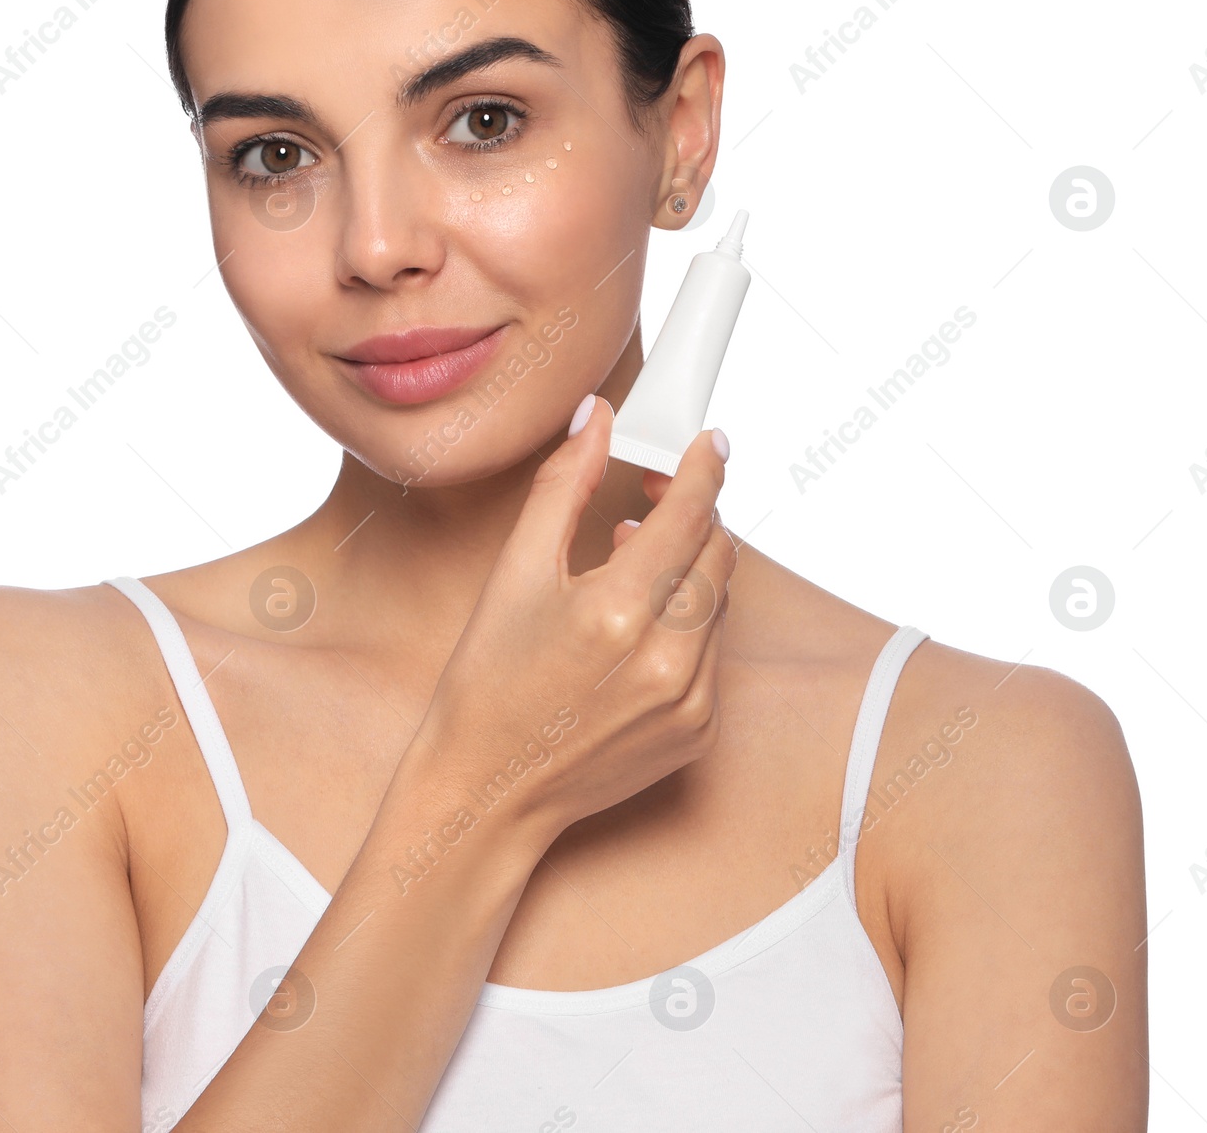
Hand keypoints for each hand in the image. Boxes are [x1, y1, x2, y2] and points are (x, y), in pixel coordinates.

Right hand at [415, 395, 735, 850]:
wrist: (487, 788)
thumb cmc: (488, 680)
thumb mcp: (515, 572)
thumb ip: (563, 485)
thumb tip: (597, 418)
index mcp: (616, 611)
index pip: (689, 515)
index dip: (702, 469)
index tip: (707, 443)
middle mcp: (666, 660)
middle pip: (717, 553)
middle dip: (692, 517)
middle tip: (650, 502)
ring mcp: (689, 702)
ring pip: (719, 601)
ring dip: (688, 571)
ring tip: (629, 566)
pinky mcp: (699, 732)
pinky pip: (715, 653)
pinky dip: (688, 625)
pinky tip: (637, 627)